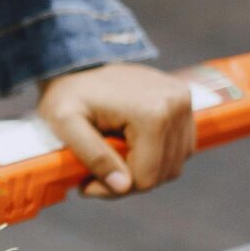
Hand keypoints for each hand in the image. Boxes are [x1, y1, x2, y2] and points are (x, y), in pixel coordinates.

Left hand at [37, 63, 194, 197]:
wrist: (78, 60)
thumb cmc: (67, 92)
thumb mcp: (65, 123)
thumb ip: (93, 156)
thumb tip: (123, 186)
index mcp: (153, 113)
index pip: (146, 178)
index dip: (114, 189)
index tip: (85, 183)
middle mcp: (177, 105)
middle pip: (163, 174)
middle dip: (128, 181)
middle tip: (95, 174)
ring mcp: (184, 102)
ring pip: (174, 164)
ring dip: (143, 170)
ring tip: (112, 158)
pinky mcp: (184, 102)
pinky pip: (180, 148)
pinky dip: (157, 156)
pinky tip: (129, 147)